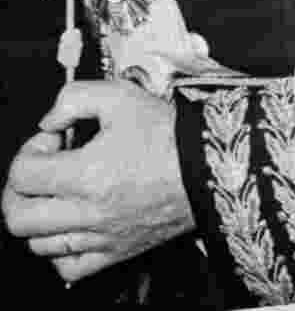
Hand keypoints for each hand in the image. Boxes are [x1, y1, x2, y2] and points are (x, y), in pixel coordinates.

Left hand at [2, 80, 195, 284]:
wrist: (207, 165)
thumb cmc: (169, 134)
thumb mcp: (121, 96)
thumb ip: (75, 98)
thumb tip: (51, 120)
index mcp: (86, 173)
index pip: (23, 174)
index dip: (30, 150)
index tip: (53, 140)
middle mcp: (88, 211)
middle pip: (17, 216)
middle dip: (17, 190)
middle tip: (36, 170)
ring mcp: (100, 236)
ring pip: (36, 244)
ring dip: (36, 217)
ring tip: (54, 194)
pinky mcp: (115, 251)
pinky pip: (68, 266)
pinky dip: (58, 250)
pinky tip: (70, 226)